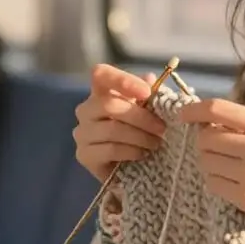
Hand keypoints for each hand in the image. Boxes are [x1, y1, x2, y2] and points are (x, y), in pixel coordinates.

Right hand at [73, 64, 166, 182]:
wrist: (129, 169)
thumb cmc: (139, 133)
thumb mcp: (148, 111)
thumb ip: (148, 94)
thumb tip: (150, 79)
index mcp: (100, 92)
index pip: (101, 74)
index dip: (123, 81)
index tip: (146, 93)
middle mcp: (86, 110)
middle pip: (109, 105)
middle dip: (141, 117)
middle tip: (162, 128)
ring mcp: (82, 133)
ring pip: (112, 129)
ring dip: (140, 136)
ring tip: (156, 143)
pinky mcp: (84, 155)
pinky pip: (110, 150)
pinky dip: (131, 151)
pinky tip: (143, 154)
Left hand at [178, 99, 244, 242]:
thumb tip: (203, 121)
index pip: (218, 109)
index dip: (194, 110)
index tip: (182, 114)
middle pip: (206, 137)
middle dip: (205, 143)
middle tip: (220, 150)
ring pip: (205, 161)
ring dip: (211, 164)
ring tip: (231, 168)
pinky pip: (212, 183)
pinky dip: (217, 182)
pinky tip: (235, 184)